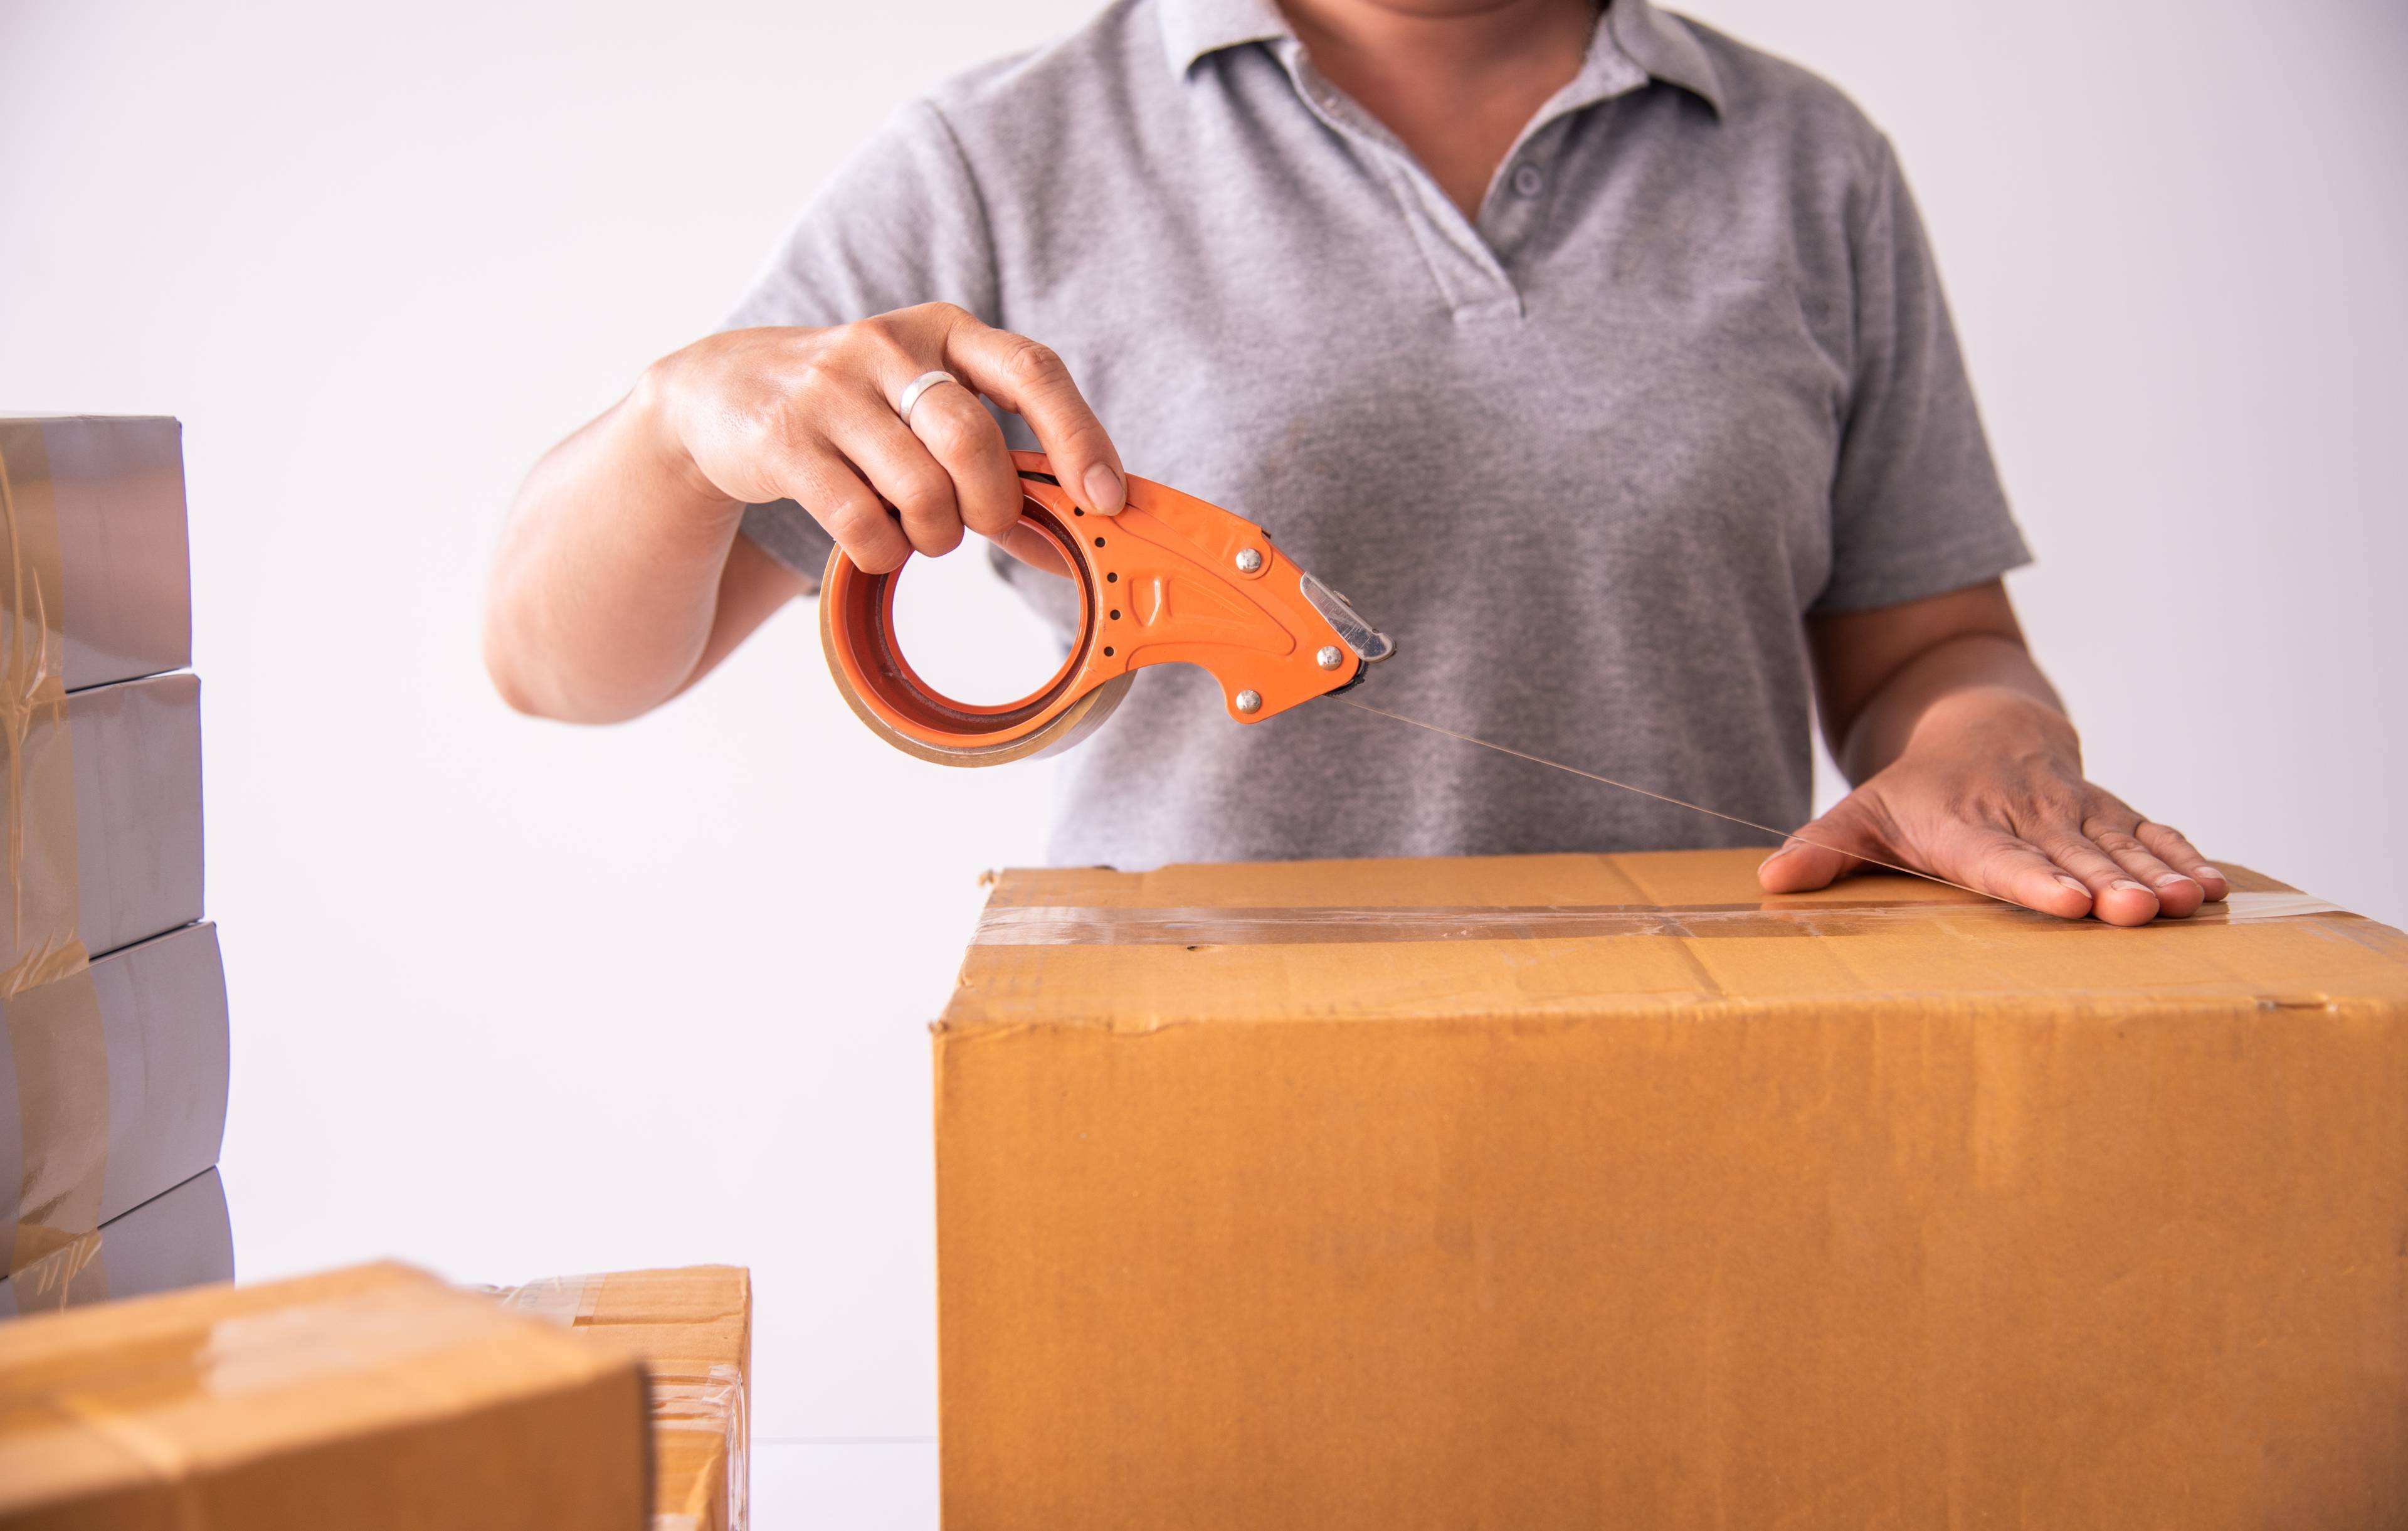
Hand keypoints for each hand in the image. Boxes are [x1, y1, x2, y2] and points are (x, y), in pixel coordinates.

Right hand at [644, 303, 1120, 574]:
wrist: (722, 392)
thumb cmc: (855, 410)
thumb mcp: (926, 411)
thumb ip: (999, 463)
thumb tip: (1077, 539)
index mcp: (946, 330)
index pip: (1033, 371)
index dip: (1079, 436)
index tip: (1105, 497)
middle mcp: (890, 345)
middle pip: (975, 443)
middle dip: (991, 507)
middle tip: (975, 523)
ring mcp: (831, 388)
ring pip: (921, 490)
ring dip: (934, 536)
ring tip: (916, 529)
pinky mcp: (784, 438)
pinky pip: (861, 522)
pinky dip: (882, 551)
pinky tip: (872, 540)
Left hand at [1758, 685, 2228, 924]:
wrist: (1978, 723)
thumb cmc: (1916, 789)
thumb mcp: (1863, 813)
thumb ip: (1823, 850)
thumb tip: (1770, 882)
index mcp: (1964, 823)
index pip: (1999, 856)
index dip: (2033, 879)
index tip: (2068, 902)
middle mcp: (2024, 813)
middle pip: (2069, 853)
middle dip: (2108, 883)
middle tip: (2137, 912)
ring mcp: (2072, 809)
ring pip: (2117, 843)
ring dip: (2154, 873)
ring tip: (2186, 904)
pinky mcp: (2107, 810)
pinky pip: (2149, 829)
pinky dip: (2182, 854)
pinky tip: (2212, 886)